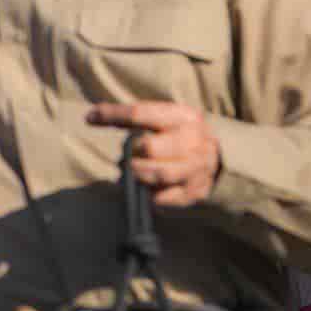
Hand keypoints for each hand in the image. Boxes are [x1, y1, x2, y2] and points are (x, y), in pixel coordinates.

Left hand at [86, 102, 221, 206]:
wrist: (219, 157)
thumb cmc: (178, 134)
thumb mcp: (163, 117)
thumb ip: (133, 118)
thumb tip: (91, 117)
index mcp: (183, 116)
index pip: (141, 113)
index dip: (113, 115)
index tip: (90, 118)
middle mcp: (194, 140)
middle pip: (150, 148)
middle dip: (132, 153)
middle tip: (128, 156)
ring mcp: (197, 168)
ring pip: (159, 174)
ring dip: (138, 174)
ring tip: (133, 171)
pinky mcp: (195, 191)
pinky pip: (164, 198)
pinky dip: (150, 194)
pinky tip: (147, 188)